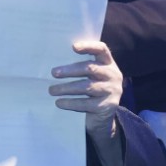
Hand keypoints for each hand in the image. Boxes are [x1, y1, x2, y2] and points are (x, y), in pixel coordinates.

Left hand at [50, 41, 123, 165]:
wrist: (102, 119)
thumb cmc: (91, 92)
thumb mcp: (90, 77)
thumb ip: (81, 68)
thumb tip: (56, 64)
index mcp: (109, 64)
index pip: (102, 49)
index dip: (89, 46)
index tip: (73, 47)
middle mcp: (113, 75)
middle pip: (91, 68)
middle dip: (70, 70)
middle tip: (53, 73)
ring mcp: (112, 91)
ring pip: (87, 87)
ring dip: (67, 88)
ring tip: (52, 90)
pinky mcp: (108, 106)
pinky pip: (86, 103)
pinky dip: (70, 102)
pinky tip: (59, 102)